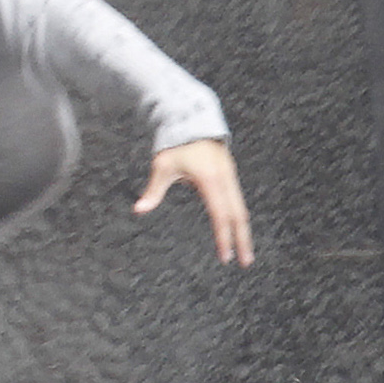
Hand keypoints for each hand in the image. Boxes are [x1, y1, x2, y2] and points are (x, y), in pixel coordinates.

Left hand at [135, 138, 252, 265]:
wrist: (192, 120)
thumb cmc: (175, 144)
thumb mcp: (162, 166)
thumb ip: (153, 190)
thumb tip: (138, 210)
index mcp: (210, 180)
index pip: (220, 215)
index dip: (224, 237)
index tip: (225, 256)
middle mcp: (225, 180)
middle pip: (239, 215)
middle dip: (243, 240)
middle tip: (245, 262)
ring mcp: (230, 177)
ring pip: (241, 208)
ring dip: (243, 230)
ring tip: (244, 250)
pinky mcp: (230, 174)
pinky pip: (238, 200)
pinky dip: (239, 217)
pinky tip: (237, 230)